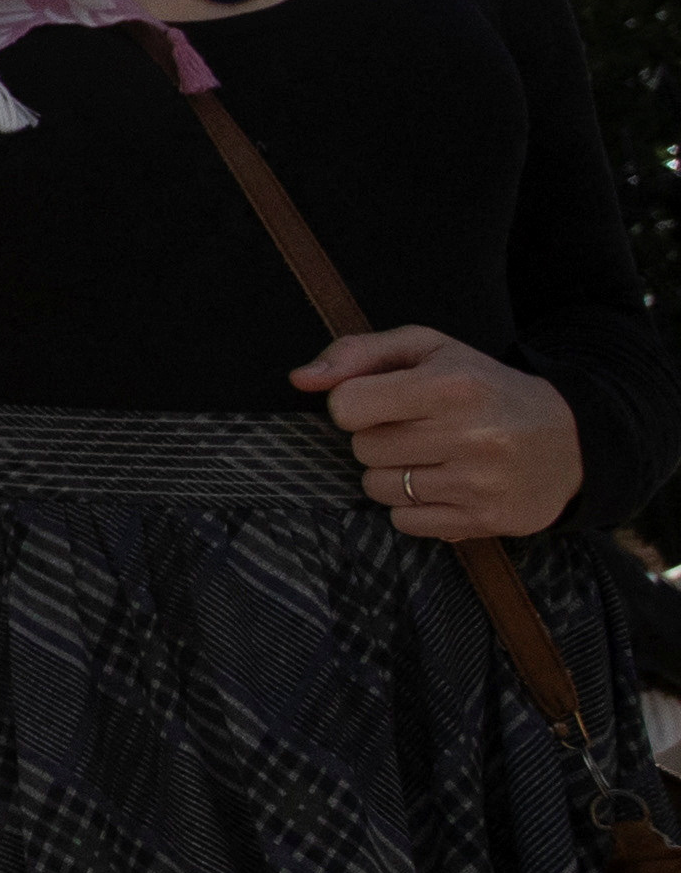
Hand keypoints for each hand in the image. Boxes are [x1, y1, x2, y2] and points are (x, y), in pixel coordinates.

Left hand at [294, 328, 586, 537]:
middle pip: (363, 450)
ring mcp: (480, 484)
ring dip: (393, 474)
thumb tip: (300, 379)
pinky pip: (405, 522)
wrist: (572, 439)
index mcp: (450, 386)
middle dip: (378, 438)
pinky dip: (415, 506)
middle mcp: (469, 436)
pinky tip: (446, 484)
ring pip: (379, 488)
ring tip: (433, 456)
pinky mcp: (487, 521)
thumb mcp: (428, 350)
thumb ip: (358, 354)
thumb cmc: (484, 387)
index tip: (382, 402)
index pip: (347, 407)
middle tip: (417, 429)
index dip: (355, 405)